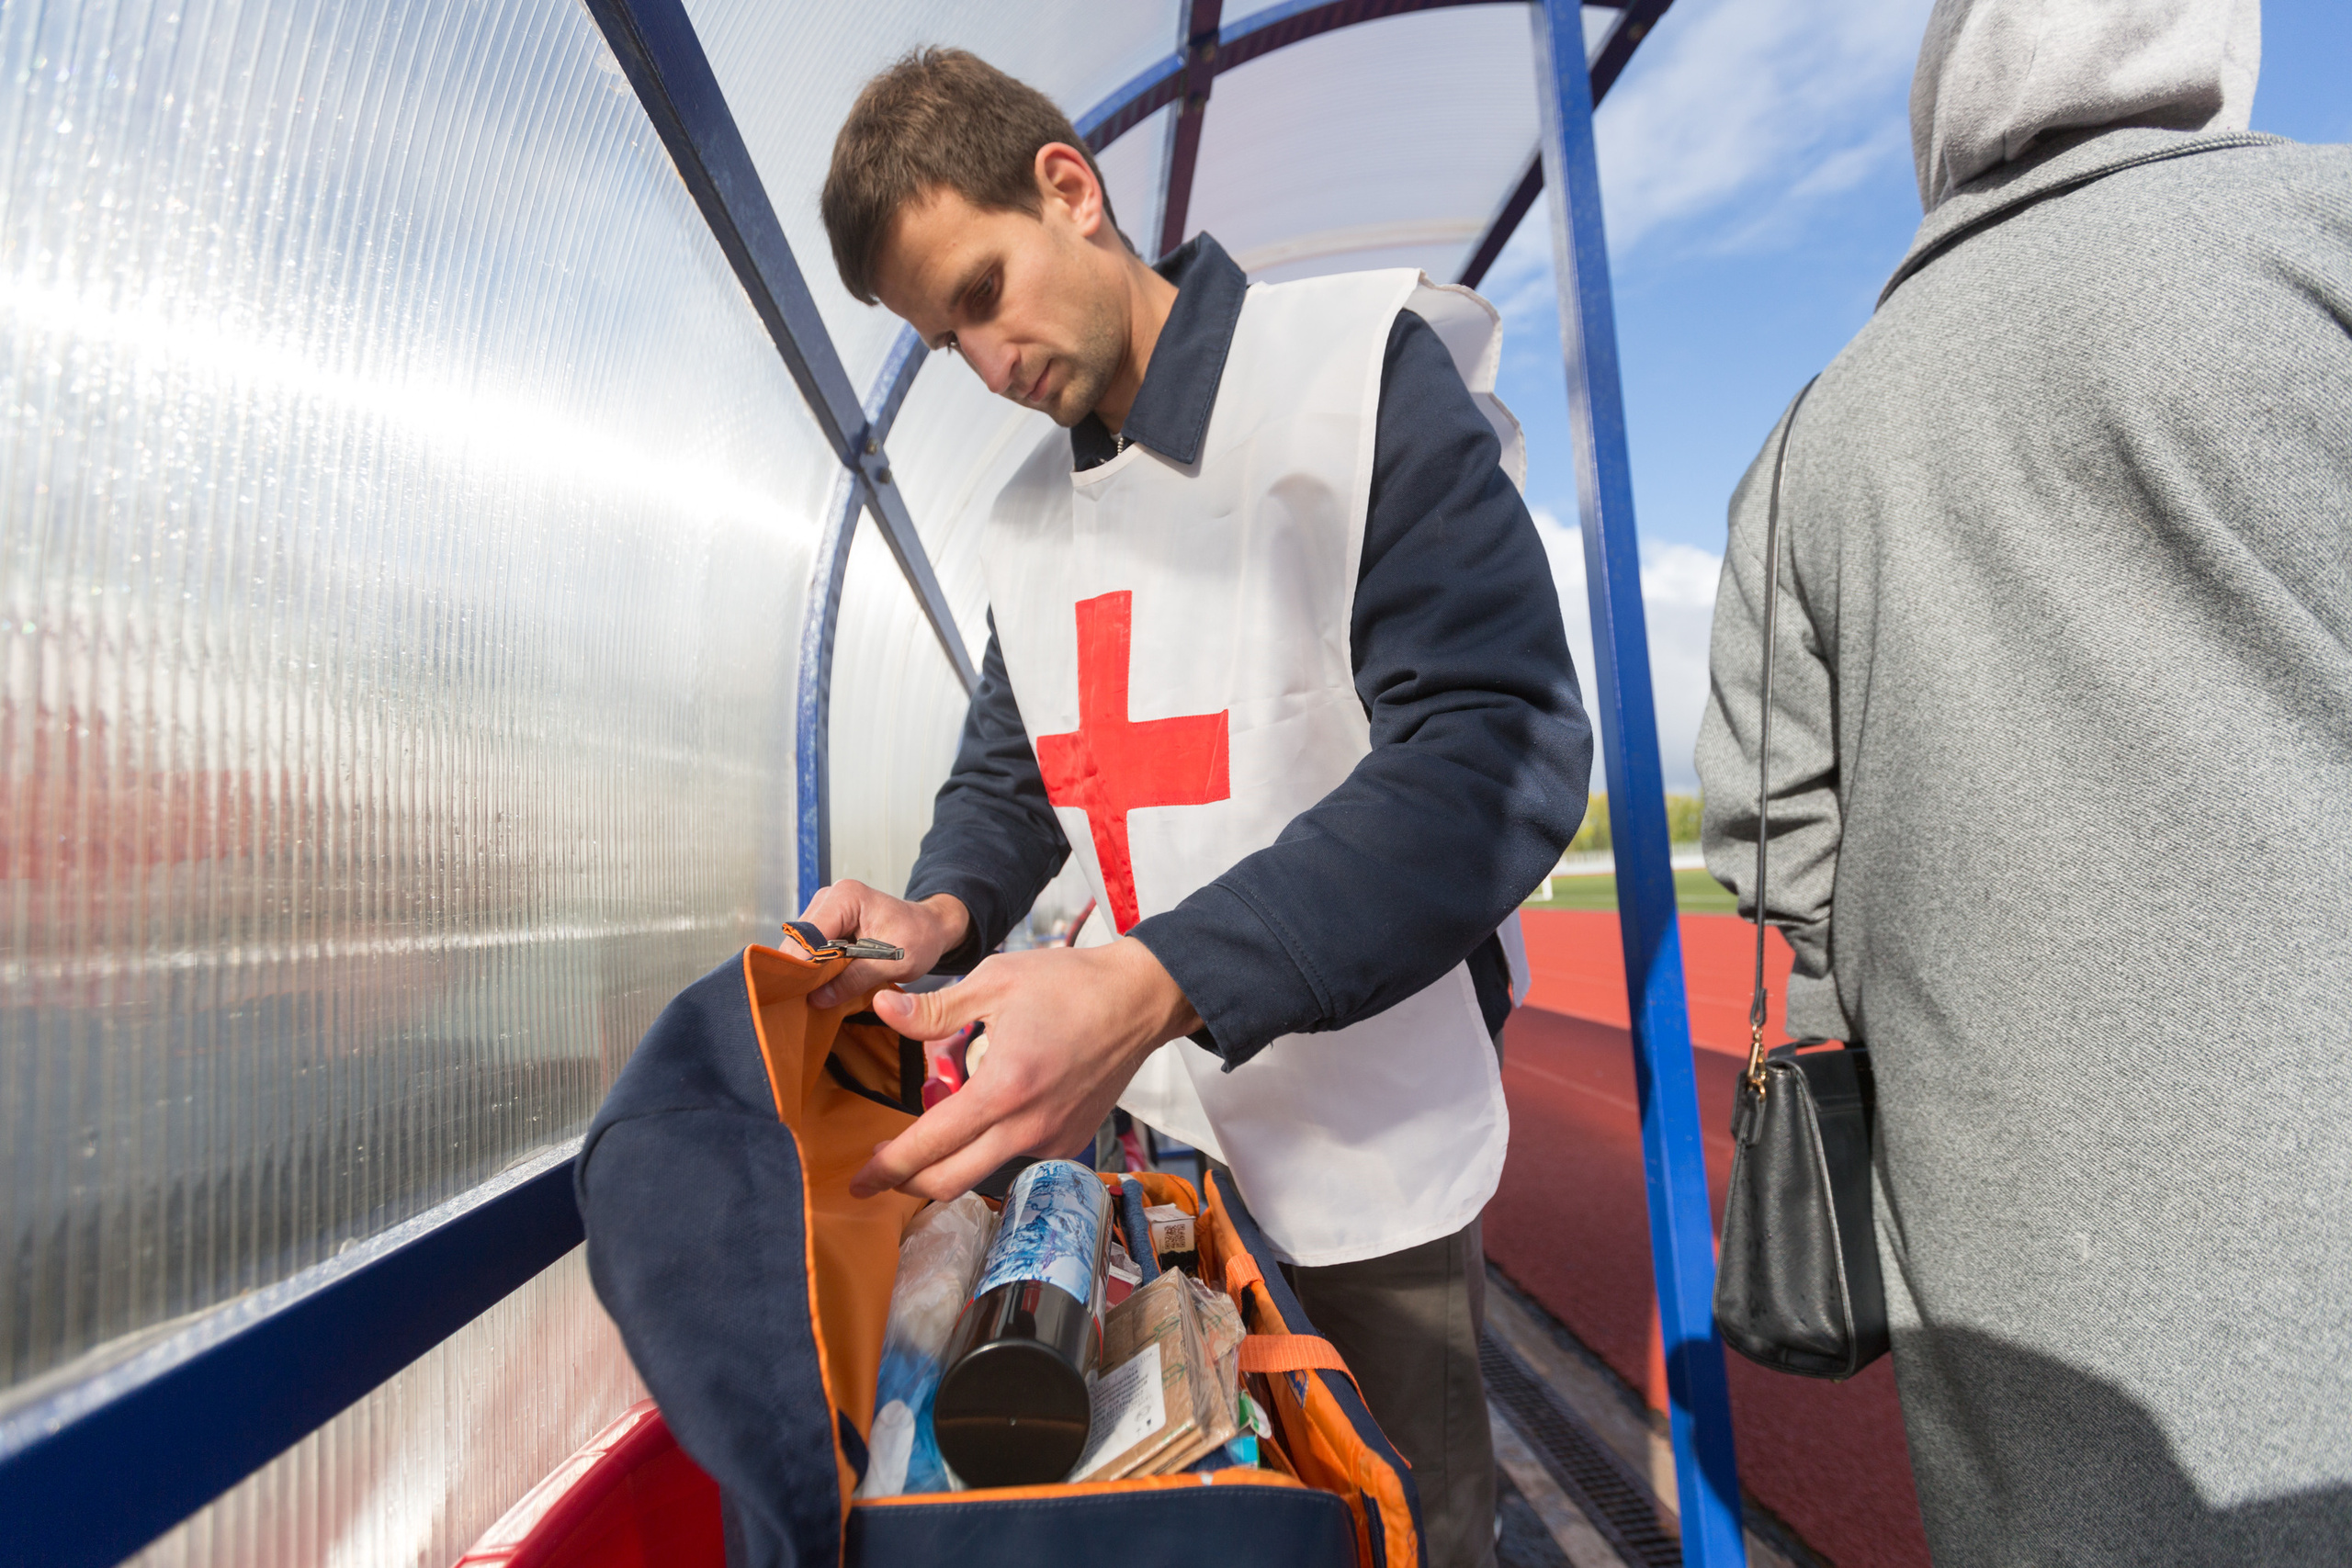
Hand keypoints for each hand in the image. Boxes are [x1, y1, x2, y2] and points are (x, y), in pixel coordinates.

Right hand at [801, 881, 968, 1008]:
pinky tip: (824, 985)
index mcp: (847, 897)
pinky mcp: (825, 923)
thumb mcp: (892, 964)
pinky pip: (809, 949)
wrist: (930, 928)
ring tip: (818, 994)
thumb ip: (854, 980)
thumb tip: (817, 999)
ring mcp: (825, 909)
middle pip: (798, 941)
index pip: (808, 936)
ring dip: (807, 971)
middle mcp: (830, 897)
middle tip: (808, 1001)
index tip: (801, 996)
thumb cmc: (919, 938)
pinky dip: (814, 968)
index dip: (802, 966)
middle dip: (801, 971)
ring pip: (799, 947)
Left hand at [848, 938, 1202, 1200]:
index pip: (931, 1144)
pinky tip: (989, 1114)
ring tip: (934, 1133)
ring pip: (984, 1171)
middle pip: (952, 1181)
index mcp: (1003, 1088)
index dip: (887, 1167)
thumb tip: (883, 1009)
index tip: (859, 1181)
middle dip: (908, 1183)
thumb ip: (935, 1009)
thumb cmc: (1068, 984)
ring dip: (951, 1162)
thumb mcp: (995, 982)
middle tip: (880, 1172)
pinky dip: (992, 1145)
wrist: (1138, 998)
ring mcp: (1054, 1139)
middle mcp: (1029, 1126)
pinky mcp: (1071, 1140)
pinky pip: (1017, 1155)